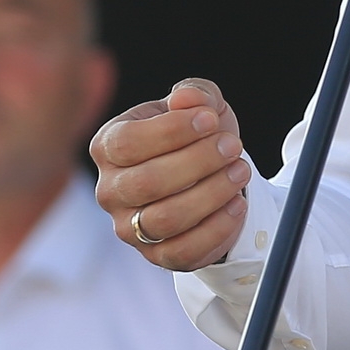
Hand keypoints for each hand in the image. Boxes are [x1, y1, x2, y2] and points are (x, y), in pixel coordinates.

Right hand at [91, 77, 251, 271]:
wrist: (210, 173)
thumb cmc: (197, 134)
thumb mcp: (200, 104)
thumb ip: (194, 94)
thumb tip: (186, 99)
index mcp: (108, 146)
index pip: (128, 142)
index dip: (172, 131)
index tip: (210, 120)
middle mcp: (110, 190)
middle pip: (148, 182)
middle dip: (198, 162)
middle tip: (232, 147)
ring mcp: (129, 227)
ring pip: (166, 220)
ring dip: (211, 194)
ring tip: (240, 171)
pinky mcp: (156, 255)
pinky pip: (183, 252)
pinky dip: (217, 228)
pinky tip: (237, 204)